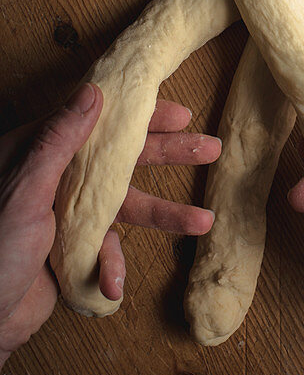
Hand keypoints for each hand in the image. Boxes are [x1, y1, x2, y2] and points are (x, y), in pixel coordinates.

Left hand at [0, 83, 220, 367]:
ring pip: (123, 204)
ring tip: (203, 221)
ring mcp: (65, 213)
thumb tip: (93, 92)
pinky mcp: (72, 247)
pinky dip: (112, 265)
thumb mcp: (25, 190)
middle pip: (119, 158)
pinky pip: (106, 247)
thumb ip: (59, 140)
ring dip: (162, 214)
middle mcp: (54, 177)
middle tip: (208, 148)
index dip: (141, 115)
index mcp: (39, 153)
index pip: (98, 120)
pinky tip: (112, 282)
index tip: (179, 112)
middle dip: (166, 156)